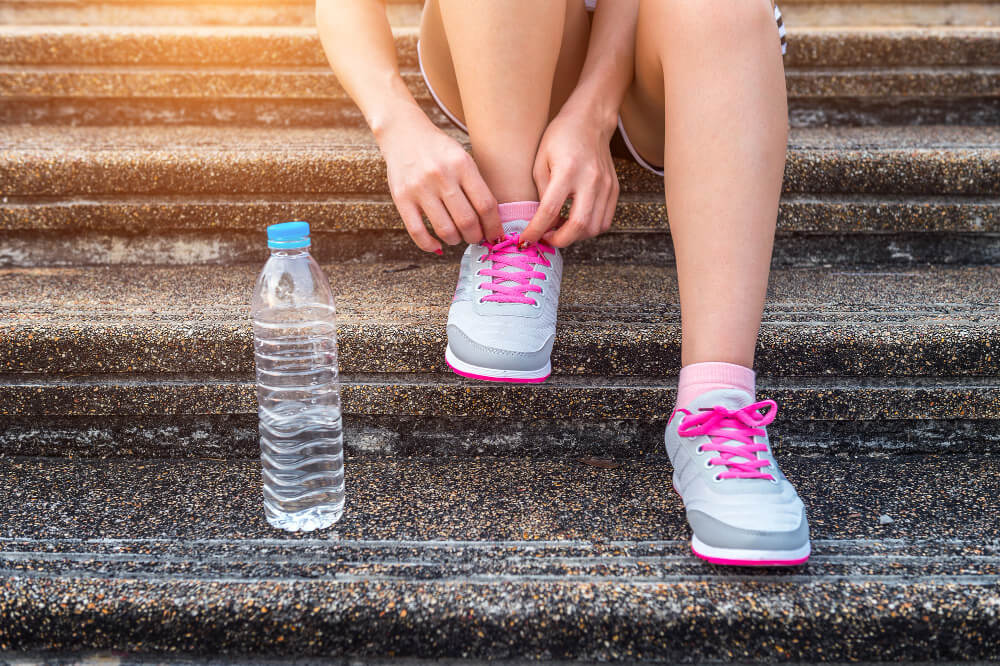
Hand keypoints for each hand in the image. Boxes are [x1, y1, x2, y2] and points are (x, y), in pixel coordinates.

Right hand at [378, 109, 502, 252]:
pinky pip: (417, 232)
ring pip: (445, 230)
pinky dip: (430, 245)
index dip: (494, 226)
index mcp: (462, 164)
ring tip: (457, 237)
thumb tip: (490, 222)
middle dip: (475, 237)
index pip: (486, 205)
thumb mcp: (463, 158)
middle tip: (476, 237)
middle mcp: (441, 176)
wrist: (403, 133)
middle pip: (467, 221)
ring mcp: (420, 188)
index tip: (495, 235)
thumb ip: (476, 186)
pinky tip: (437, 245)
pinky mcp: (401, 198)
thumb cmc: (438, 150)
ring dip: (456, 240)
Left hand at [520, 108, 619, 246]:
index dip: (536, 230)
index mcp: (568, 170)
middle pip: (578, 225)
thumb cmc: (560, 137)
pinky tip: (575, 223)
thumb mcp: (540, 161)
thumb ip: (542, 193)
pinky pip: (604, 221)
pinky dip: (589, 229)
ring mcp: (606, 186)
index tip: (526, 240)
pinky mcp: (614, 189)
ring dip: (574, 236)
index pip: (550, 210)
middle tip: (545, 239)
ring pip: (594, 228)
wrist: (590, 120)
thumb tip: (543, 222)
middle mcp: (591, 180)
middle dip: (558, 240)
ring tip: (559, 229)